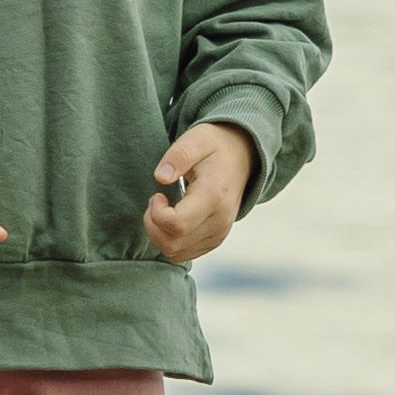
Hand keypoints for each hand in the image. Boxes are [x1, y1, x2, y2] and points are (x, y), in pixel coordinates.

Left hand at [142, 120, 259, 264]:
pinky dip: (169, 241)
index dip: (156, 213)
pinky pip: (182, 254)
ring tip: (164, 209)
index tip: (157, 195)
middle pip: (172, 244)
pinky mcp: (214, 241)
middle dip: (152, 225)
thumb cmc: (214, 147)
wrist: (242, 157)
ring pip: (175, 253)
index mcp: (214, 197)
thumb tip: (161, 177)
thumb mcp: (196, 139)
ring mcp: (218, 235)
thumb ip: (178, 155)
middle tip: (156, 202)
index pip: (176, 224)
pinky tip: (171, 219)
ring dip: (158, 234)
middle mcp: (219, 222)